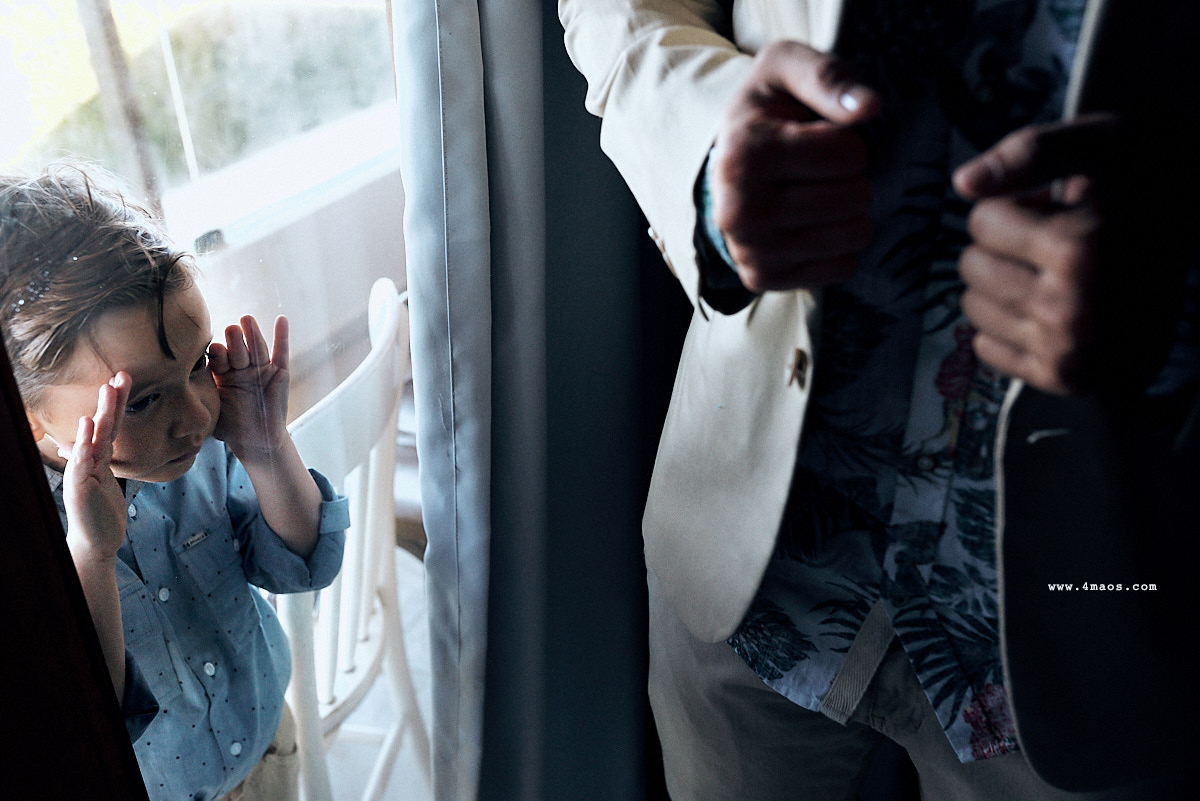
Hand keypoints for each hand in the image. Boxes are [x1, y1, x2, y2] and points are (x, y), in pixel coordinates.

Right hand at [62, 372, 131, 559]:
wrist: (96, 541)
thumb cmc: (103, 512)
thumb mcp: (109, 480)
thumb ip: (107, 461)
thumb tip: (107, 444)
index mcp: (100, 458)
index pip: (110, 425)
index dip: (117, 403)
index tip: (124, 379)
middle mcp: (89, 461)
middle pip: (102, 426)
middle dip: (111, 400)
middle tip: (120, 375)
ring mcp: (83, 472)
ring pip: (93, 439)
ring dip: (101, 414)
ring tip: (106, 392)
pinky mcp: (80, 487)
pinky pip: (82, 462)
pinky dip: (84, 444)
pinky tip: (87, 428)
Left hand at [208, 315, 290, 459]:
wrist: (257, 441)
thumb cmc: (232, 428)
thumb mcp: (211, 413)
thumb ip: (198, 404)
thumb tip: (168, 406)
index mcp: (223, 374)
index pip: (218, 358)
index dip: (217, 355)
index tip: (214, 353)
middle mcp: (241, 368)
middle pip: (237, 349)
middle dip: (234, 340)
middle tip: (231, 329)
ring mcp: (260, 369)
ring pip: (256, 347)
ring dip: (253, 333)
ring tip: (247, 319)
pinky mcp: (280, 373)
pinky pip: (281, 352)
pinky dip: (282, 336)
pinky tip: (282, 319)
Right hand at [710, 40, 880, 291]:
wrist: (727, 163)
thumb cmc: (767, 112)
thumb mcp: (786, 70)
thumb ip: (828, 76)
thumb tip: (870, 107)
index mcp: (745, 154)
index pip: (848, 153)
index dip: (847, 142)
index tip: (819, 139)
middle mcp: (740, 210)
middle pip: (854, 197)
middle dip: (850, 179)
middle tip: (820, 171)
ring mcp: (750, 250)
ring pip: (853, 236)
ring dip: (850, 213)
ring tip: (821, 195)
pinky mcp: (762, 278)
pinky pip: (841, 268)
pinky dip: (840, 247)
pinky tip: (815, 225)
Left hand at [953, 113, 1152, 394]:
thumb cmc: (1148, 189)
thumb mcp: (1105, 145)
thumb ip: (1032, 151)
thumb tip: (964, 182)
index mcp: (1081, 247)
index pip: (982, 220)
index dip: (1014, 207)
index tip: (1054, 210)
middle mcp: (1072, 306)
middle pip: (971, 266)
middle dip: (1002, 248)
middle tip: (1052, 245)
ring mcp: (1067, 349)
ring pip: (973, 308)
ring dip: (1001, 286)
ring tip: (1052, 275)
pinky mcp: (1063, 378)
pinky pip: (985, 349)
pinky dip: (1006, 328)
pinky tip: (1048, 311)